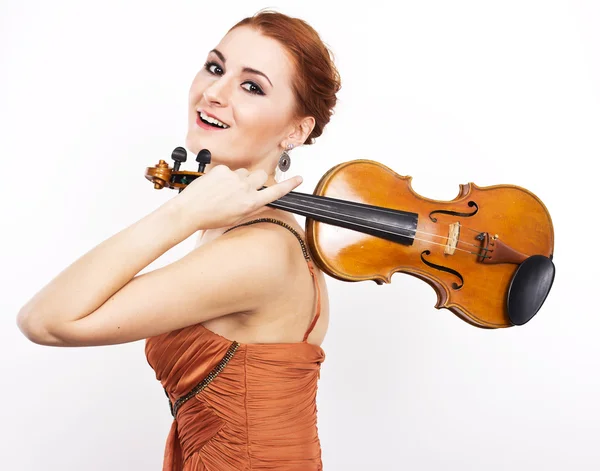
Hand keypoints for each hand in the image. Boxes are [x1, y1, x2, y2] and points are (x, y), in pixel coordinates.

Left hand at [174, 165, 302, 229]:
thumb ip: (250, 204)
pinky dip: (224, 176)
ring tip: (224, 191)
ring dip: (239, 179)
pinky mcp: (222, 169)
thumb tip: (257, 196)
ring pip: (244, 173)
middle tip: (246, 188)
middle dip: (257, 180)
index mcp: (251, 203)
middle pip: (261, 176)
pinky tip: (215, 186)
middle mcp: (245, 188)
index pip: (275, 191)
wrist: (190, 210)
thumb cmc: (211, 217)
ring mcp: (233, 177)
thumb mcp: (236, 216)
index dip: (289, 185)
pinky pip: (229, 170)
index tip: (299, 179)